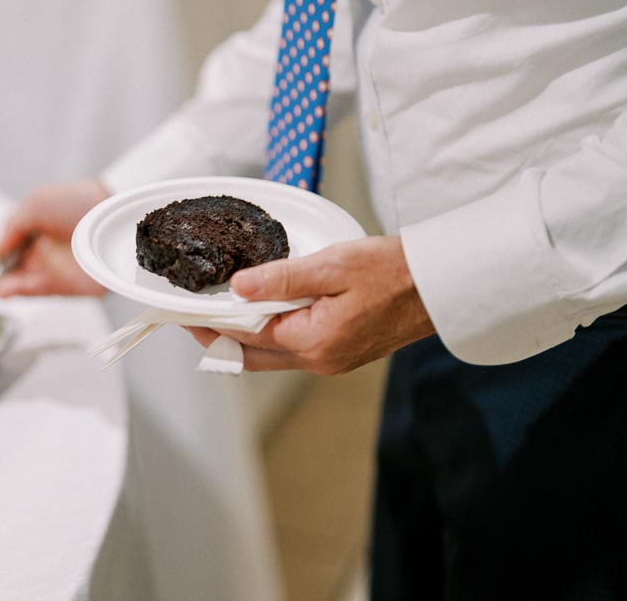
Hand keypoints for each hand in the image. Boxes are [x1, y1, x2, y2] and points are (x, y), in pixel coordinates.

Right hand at [0, 179, 109, 296]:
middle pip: (16, 270)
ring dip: (9, 287)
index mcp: (37, 233)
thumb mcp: (35, 205)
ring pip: (26, 283)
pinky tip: (9, 289)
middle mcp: (46, 253)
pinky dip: (24, 291)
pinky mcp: (70, 286)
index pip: (11, 250)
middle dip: (1, 277)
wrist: (109, 211)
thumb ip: (11, 227)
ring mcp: (57, 270)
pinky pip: (42, 291)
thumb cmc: (75, 201)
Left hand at [186, 236, 434, 373]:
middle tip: (193, 322)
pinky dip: (273, 336)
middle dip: (221, 340)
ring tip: (222, 316)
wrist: (438, 285)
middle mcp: (321, 360)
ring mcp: (334, 360)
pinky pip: (296, 350)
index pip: (247, 337)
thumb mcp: (332, 265)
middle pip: (254, 358)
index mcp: (314, 342)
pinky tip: (265, 315)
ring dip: (246, 339)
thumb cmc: (393, 271)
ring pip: (274, 357)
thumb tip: (238, 288)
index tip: (188, 314)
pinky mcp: (344, 352)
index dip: (213, 324)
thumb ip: (281, 278)